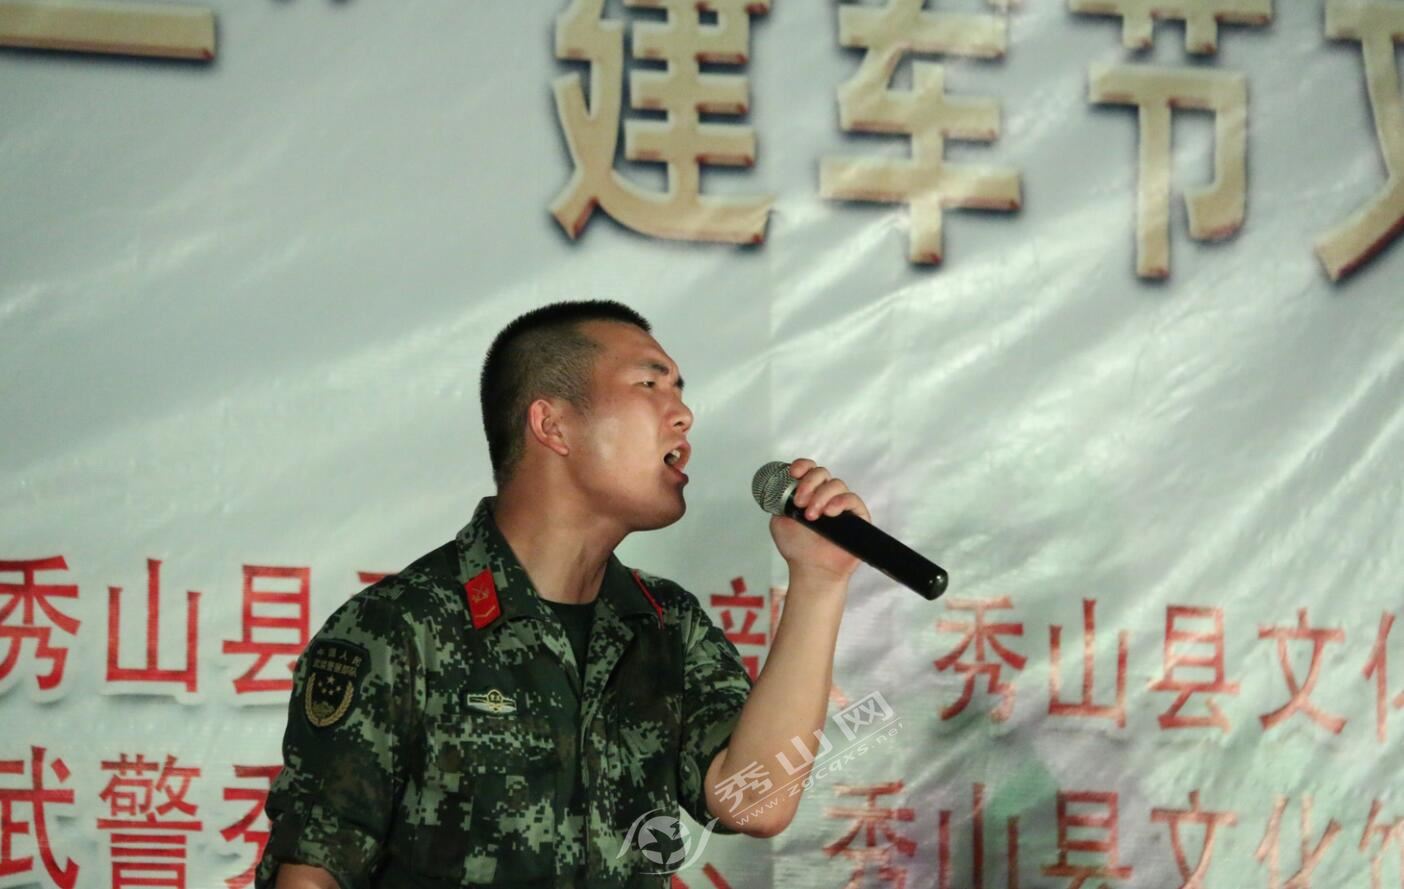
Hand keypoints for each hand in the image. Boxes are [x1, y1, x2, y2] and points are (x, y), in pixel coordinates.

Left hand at [769, 459, 870, 584]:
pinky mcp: (857, 516)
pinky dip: (840, 502)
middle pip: (822, 473)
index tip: (793, 473)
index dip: (802, 466)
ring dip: (821, 497)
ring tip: (812, 516)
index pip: (809, 470)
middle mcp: (826, 496)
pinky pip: (852, 499)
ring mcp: (842, 505)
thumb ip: (779, 502)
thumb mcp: (780, 521)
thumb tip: (781, 488)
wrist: (811, 570)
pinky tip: (829, 513)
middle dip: (809, 483)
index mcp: (809, 493)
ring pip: (836, 484)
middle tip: (800, 502)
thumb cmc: (797, 548)